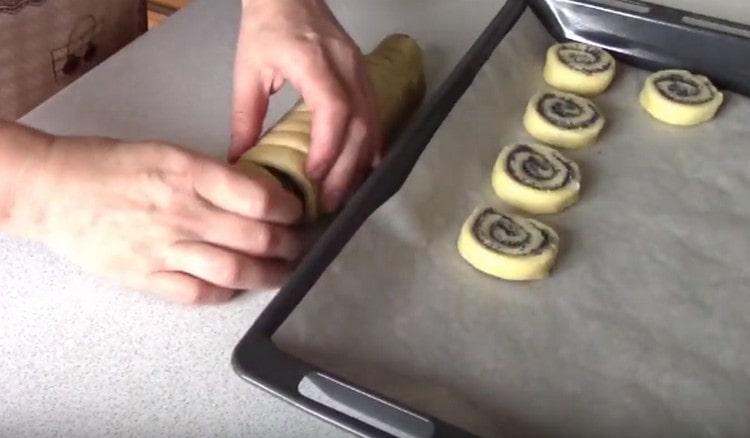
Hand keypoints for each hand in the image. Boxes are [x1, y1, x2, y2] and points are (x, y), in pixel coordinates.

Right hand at [6, 125, 302, 303]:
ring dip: (269, 275)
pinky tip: (238, 287)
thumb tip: (255, 192)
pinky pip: (199, 293)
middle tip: (301, 245)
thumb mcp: (168, 152)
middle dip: (289, 245)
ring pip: (235, 270)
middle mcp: (182, 212)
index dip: (288, 209)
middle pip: (256, 237)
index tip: (297, 212)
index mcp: (189, 173)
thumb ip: (211, 175)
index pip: (258, 197)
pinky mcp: (147, 277)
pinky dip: (226, 292)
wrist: (55, 191)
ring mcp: (165, 248)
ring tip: (284, 273)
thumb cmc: (109, 166)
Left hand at [230, 0, 380, 212]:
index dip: (327, 147)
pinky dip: (370, 144)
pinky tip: (362, 167)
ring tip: (344, 192)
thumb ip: (245, 118)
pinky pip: (375, 114)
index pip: (333, 109)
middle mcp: (345, 66)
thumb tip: (240, 162)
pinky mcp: (364, 75)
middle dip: (346, 168)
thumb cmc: (265, 29)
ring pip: (372, 122)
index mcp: (313, 62)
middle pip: (358, 124)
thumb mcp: (247, 72)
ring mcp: (360, 69)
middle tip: (330, 202)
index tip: (312, 176)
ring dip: (360, 161)